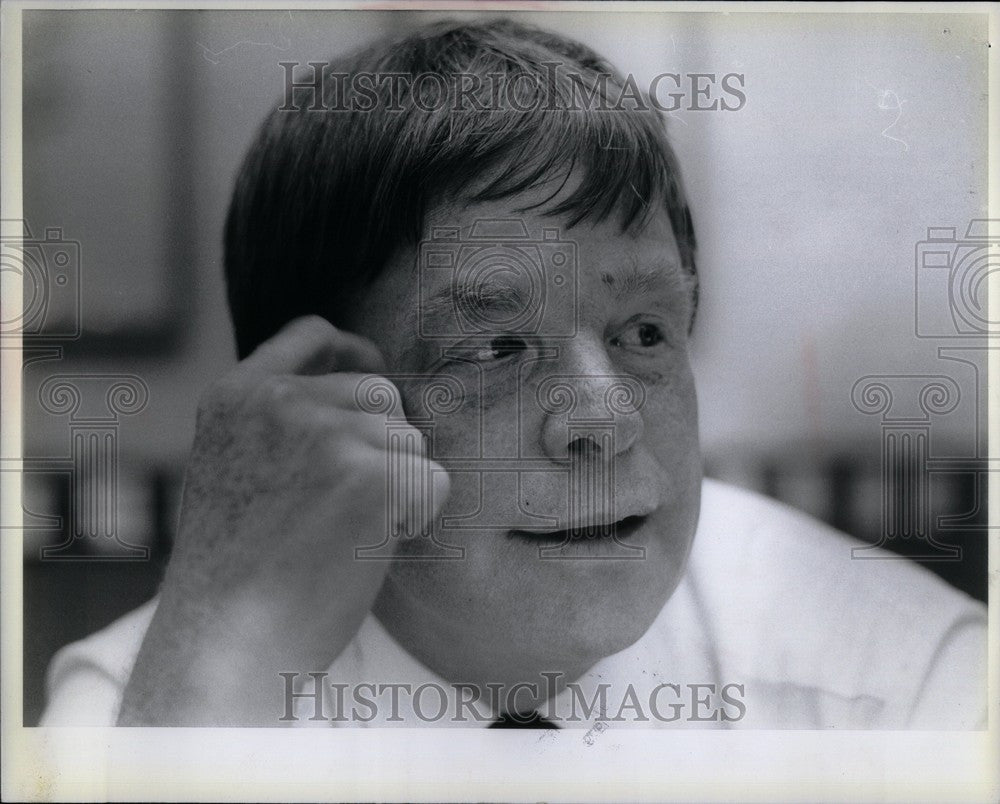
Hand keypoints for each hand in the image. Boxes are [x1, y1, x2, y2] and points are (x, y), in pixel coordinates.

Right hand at [118, 316, 448, 724]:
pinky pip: (433, 480)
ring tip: (346, 534)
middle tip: (348, 507)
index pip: (310, 334)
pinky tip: (370, 548)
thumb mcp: (232, 468)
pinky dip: (418, 517)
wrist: (227, 643)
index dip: (352, 352)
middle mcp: (278, 402)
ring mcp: (324, 434)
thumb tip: (364, 394)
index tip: (370, 369)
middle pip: (382, 393)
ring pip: (410, 440)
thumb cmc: (235, 572)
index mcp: (235, 396)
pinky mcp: (370, 475)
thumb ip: (279, 424)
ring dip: (398, 485)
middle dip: (384, 445)